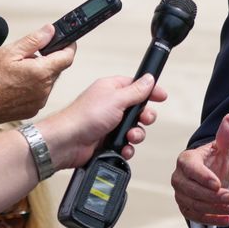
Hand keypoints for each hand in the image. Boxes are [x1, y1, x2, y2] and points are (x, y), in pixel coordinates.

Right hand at [0, 24, 73, 122]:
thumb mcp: (9, 52)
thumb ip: (34, 40)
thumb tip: (50, 30)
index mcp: (41, 72)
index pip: (67, 56)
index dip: (68, 46)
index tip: (65, 40)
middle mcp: (45, 89)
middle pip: (57, 68)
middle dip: (48, 59)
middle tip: (28, 56)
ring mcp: (40, 101)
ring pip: (48, 81)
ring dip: (40, 73)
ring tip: (18, 72)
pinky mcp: (34, 109)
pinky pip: (41, 93)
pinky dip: (34, 86)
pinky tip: (17, 84)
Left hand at [38, 74, 167, 170]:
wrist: (67, 142)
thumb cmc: (84, 116)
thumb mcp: (116, 99)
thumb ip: (136, 90)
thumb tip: (149, 79)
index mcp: (111, 89)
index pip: (136, 86)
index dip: (149, 91)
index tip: (161, 96)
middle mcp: (111, 105)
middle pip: (138, 109)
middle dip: (144, 117)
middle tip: (143, 119)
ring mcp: (109, 124)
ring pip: (134, 128)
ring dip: (136, 134)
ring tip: (130, 136)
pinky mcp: (107, 141)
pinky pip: (126, 144)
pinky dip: (127, 147)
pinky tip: (123, 148)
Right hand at [172, 113, 228, 225]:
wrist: (214, 175)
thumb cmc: (218, 160)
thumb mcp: (224, 148)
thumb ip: (227, 135)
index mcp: (186, 160)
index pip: (191, 169)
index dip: (203, 177)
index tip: (219, 184)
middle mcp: (179, 178)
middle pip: (190, 190)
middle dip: (212, 196)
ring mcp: (181, 194)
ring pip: (194, 205)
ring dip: (214, 209)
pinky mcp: (186, 208)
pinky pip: (196, 217)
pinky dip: (212, 220)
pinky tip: (226, 220)